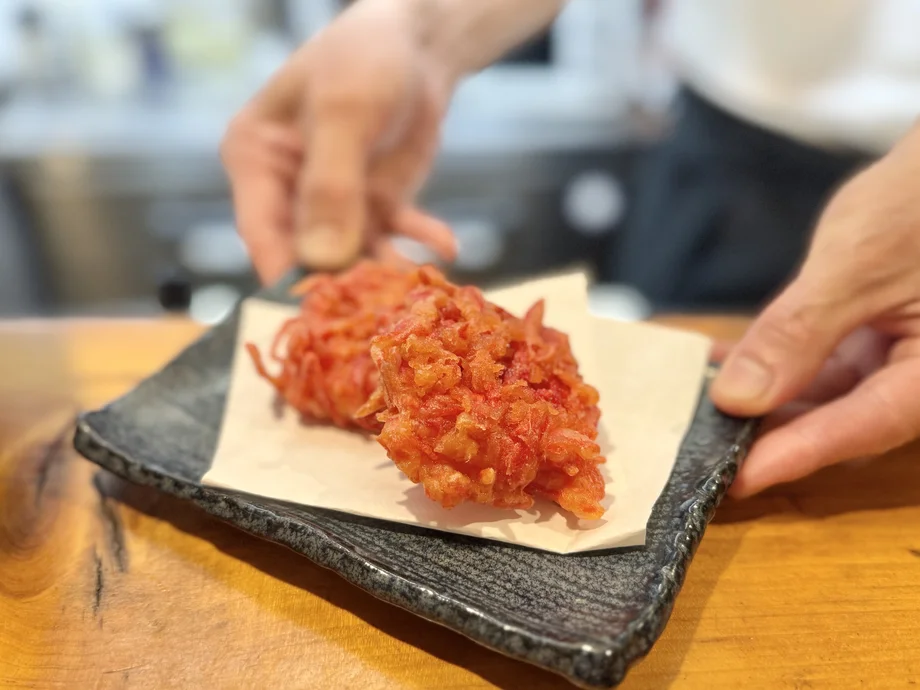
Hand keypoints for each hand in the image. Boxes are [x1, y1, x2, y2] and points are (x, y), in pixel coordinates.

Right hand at [220, 0, 457, 282]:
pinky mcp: (372, 207)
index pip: (261, 231)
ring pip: (351, 255)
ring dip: (384, 272)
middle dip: (341, 283)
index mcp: (255, 159)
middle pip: (305, 253)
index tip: (317, 311)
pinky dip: (418, 243)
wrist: (418, 45)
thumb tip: (321, 257)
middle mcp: (286, 191)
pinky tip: (447, 244)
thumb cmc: (366, 58)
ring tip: (416, 289)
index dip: (286, 273)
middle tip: (377, 310)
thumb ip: (332, 184)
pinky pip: (394, 238)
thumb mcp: (346, 111)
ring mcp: (331, 204)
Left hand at [710, 128, 919, 496]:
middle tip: (704, 453)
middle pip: (843, 422)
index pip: (861, 429)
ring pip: (828, 397)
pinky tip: (723, 361)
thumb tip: (739, 400)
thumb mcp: (855, 264)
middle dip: (772, 435)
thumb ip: (797, 334)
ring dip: (766, 400)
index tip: (731, 483)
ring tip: (701, 407)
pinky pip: (825, 363)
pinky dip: (777, 363)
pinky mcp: (882, 336)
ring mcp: (903, 355)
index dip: (792, 456)